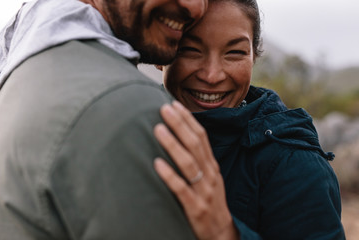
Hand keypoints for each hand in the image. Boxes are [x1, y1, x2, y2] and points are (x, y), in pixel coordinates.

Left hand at [154, 101, 238, 239]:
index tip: (174, 104)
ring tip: (158, 129)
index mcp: (212, 165)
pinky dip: (170, 175)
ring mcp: (204, 191)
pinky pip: (182, 189)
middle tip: (163, 108)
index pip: (202, 136)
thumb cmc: (209, 200)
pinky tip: (157, 163)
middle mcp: (210, 174)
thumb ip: (196, 159)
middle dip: (179, 125)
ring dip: (173, 145)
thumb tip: (178, 138)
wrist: (221, 232)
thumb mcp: (208, 177)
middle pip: (195, 144)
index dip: (188, 119)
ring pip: (189, 163)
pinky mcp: (196, 208)